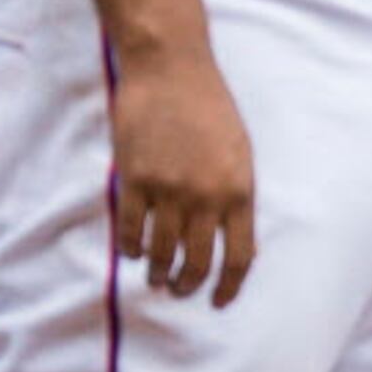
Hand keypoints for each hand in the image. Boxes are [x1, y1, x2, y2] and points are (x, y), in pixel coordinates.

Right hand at [109, 51, 257, 306]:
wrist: (171, 70)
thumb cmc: (210, 108)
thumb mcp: (239, 150)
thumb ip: (235, 194)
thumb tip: (233, 238)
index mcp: (240, 188)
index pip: (241, 255)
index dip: (229, 285)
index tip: (219, 301)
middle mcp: (206, 195)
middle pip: (198, 262)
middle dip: (188, 285)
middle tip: (181, 291)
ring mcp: (168, 190)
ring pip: (161, 253)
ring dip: (158, 272)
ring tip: (156, 277)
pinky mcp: (134, 182)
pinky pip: (130, 232)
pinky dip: (130, 249)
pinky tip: (133, 252)